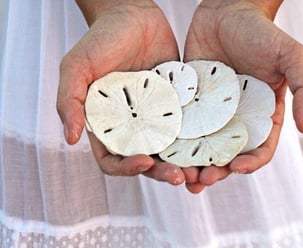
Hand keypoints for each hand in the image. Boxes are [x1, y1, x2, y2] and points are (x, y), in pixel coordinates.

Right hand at [57, 1, 185, 184]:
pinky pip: (189, 125)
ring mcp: (156, 117)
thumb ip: (69, 101)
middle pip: (147, 160)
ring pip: (170, 148)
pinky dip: (198, 138)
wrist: (134, 15)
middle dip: (162, 172)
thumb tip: (70, 138)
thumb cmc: (101, 40)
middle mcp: (133, 125)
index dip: (126, 168)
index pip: (114, 159)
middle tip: (180, 176)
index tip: (144, 162)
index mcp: (107, 124)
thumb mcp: (77, 67)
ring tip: (199, 169)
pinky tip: (211, 143)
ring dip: (183, 163)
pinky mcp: (177, 105)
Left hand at [183, 0, 302, 192]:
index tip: (236, 168)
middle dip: (217, 170)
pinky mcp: (190, 102)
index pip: (259, 148)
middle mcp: (236, 118)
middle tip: (203, 180)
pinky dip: (176, 141)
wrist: (227, 10)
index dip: (250, 164)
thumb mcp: (291, 57)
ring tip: (183, 175)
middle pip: (227, 154)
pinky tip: (166, 151)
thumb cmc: (262, 33)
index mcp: (262, 114)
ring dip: (194, 164)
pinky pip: (182, 125)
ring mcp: (211, 112)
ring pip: (203, 146)